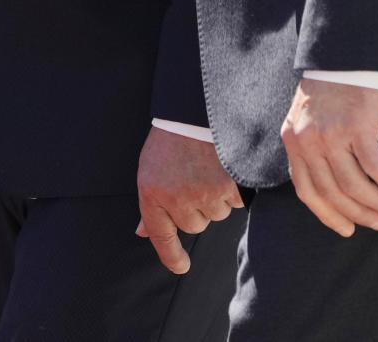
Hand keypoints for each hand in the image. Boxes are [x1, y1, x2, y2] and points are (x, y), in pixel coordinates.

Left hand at [136, 126, 243, 273]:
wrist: (192, 109)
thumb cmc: (171, 139)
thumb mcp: (150, 168)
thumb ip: (149, 204)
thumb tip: (143, 233)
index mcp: (152, 193)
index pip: (161, 236)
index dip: (172, 256)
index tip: (181, 267)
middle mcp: (176, 198)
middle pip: (194, 225)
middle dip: (196, 207)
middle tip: (193, 177)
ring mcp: (203, 194)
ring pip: (216, 214)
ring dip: (215, 197)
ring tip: (207, 167)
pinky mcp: (228, 186)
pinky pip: (235, 202)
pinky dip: (232, 189)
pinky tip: (222, 167)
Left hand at [281, 78, 377, 234]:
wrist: (341, 57)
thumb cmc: (328, 91)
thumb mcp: (306, 122)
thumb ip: (310, 151)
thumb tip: (330, 192)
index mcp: (292, 140)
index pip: (307, 190)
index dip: (328, 215)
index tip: (348, 229)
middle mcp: (307, 140)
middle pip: (333, 192)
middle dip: (359, 214)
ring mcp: (331, 134)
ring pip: (354, 185)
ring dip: (377, 203)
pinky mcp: (356, 126)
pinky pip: (373, 167)